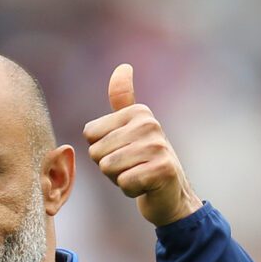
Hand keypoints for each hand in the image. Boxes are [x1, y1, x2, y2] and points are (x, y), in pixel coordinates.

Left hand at [83, 64, 201, 225]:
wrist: (171, 194)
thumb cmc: (143, 162)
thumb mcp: (131, 127)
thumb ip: (122, 99)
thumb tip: (122, 66)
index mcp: (137, 112)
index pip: (89, 134)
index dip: (101, 150)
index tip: (124, 152)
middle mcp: (149, 124)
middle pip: (96, 153)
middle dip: (109, 168)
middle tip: (132, 167)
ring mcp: (158, 146)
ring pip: (108, 168)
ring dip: (119, 179)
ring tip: (138, 175)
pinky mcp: (163, 169)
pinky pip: (124, 183)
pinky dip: (130, 190)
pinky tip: (145, 186)